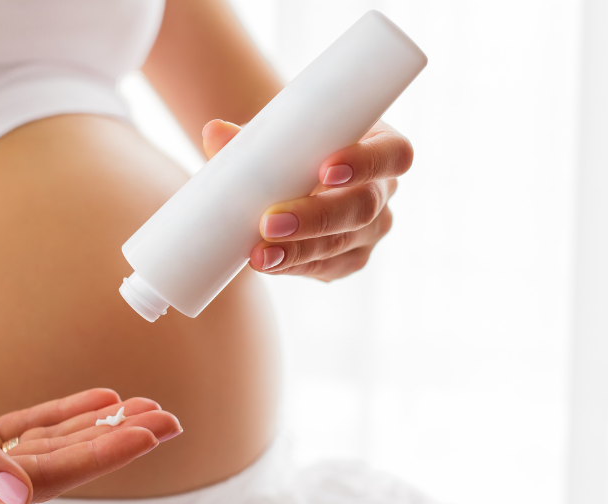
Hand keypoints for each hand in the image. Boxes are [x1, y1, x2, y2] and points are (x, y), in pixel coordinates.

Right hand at [0, 348, 179, 503]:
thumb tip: (19, 495)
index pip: (48, 478)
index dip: (103, 455)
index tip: (148, 434)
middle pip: (63, 465)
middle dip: (118, 442)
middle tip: (169, 419)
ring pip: (53, 446)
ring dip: (101, 426)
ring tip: (148, 408)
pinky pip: (30, 428)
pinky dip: (68, 412)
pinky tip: (102, 400)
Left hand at [202, 119, 412, 280]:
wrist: (289, 170)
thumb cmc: (291, 142)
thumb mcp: (277, 133)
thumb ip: (250, 135)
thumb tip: (214, 133)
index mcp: (379, 145)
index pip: (392, 154)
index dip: (365, 164)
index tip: (325, 170)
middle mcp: (383, 191)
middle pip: (363, 208)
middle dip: (316, 217)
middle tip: (270, 222)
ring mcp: (370, 231)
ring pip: (342, 244)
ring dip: (298, 250)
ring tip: (258, 253)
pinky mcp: (349, 259)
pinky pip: (325, 267)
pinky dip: (293, 265)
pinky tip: (268, 263)